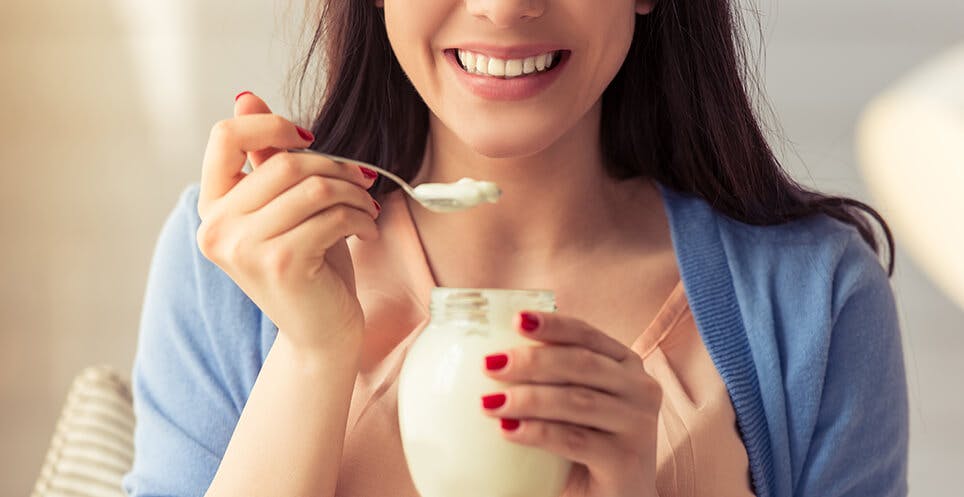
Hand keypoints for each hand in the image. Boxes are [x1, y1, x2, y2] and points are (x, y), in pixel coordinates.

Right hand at [195, 91, 380, 349]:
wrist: (320, 333)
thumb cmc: (308, 266)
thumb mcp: (284, 208)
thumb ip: (263, 159)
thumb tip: (245, 97)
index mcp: (212, 207)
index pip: (225, 137)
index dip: (271, 125)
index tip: (309, 139)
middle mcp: (216, 227)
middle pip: (285, 162)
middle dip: (336, 167)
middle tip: (363, 182)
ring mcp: (244, 248)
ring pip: (314, 187)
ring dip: (353, 194)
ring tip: (366, 209)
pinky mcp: (280, 263)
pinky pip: (331, 216)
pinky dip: (360, 218)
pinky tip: (366, 231)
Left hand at [480, 312, 660, 496]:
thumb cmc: (587, 444)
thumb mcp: (574, 404)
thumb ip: (551, 378)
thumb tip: (492, 354)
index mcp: (626, 365)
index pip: (588, 334)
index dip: (553, 325)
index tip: (516, 320)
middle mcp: (640, 389)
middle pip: (581, 364)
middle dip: (532, 361)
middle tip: (489, 364)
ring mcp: (638, 425)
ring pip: (576, 400)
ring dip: (528, 398)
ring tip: (488, 402)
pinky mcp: (627, 460)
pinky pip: (574, 439)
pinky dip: (537, 432)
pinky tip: (507, 431)